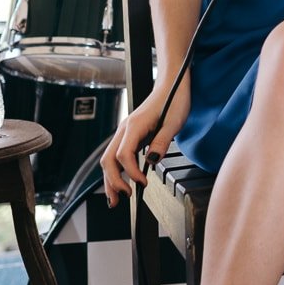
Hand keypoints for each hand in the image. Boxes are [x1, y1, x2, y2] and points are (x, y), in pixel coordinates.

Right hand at [101, 83, 190, 207]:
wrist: (172, 85)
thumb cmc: (174, 100)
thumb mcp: (174, 123)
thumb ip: (161, 142)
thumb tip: (152, 162)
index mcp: (134, 127)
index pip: (123, 155)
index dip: (131, 172)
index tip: (143, 182)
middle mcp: (124, 130)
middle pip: (108, 160)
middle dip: (112, 182)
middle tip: (122, 199)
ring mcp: (125, 132)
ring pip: (109, 159)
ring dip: (111, 179)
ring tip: (116, 198)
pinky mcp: (129, 135)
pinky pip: (117, 155)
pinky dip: (116, 171)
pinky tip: (122, 181)